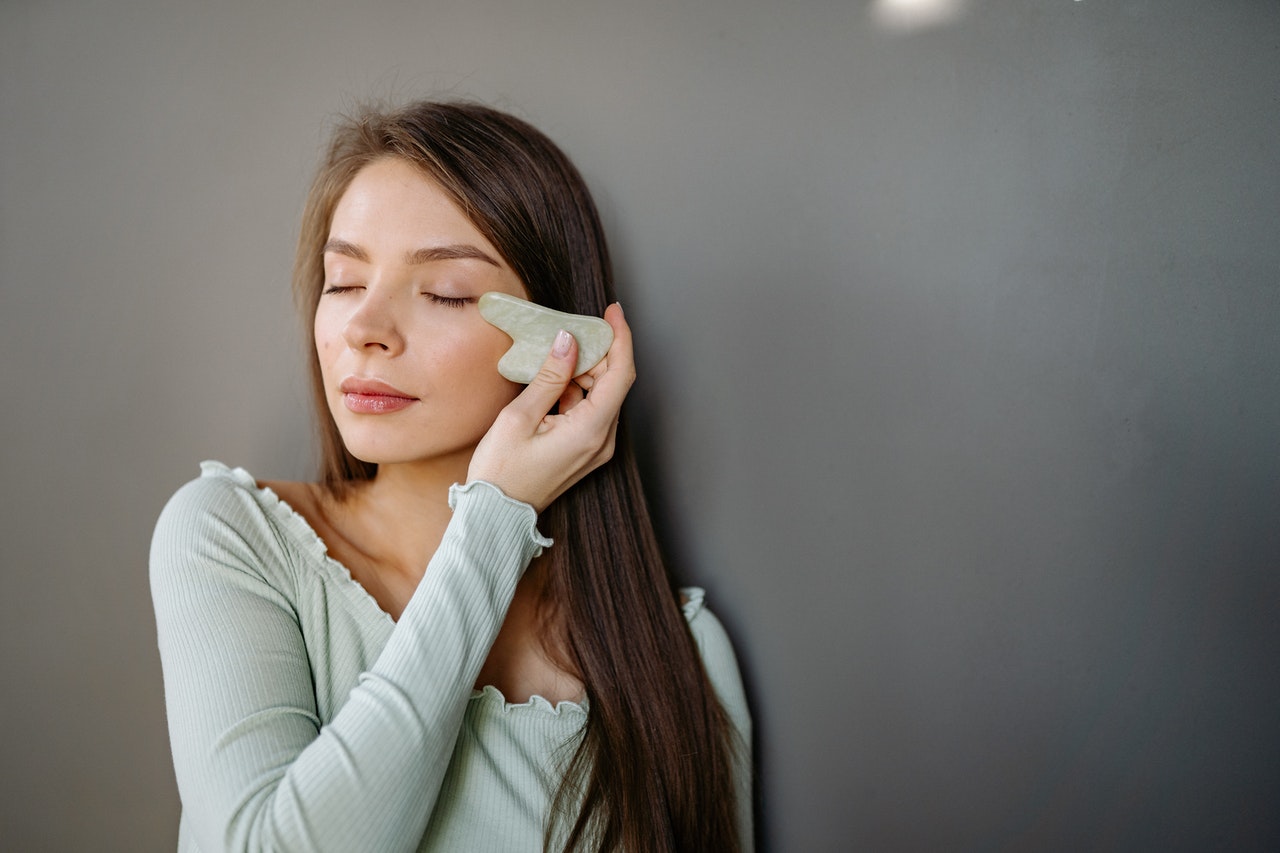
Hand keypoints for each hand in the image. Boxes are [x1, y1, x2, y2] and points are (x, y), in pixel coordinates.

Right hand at [467, 303, 634, 512]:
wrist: (497, 515)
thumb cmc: (501, 471)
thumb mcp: (520, 416)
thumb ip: (550, 376)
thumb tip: (568, 341)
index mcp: (591, 430)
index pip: (621, 374)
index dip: (620, 338)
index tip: (612, 312)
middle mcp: (603, 440)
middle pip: (614, 383)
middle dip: (597, 353)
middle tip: (568, 334)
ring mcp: (597, 449)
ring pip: (603, 396)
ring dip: (585, 372)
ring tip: (554, 360)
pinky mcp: (586, 452)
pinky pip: (592, 412)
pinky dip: (577, 391)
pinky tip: (552, 384)